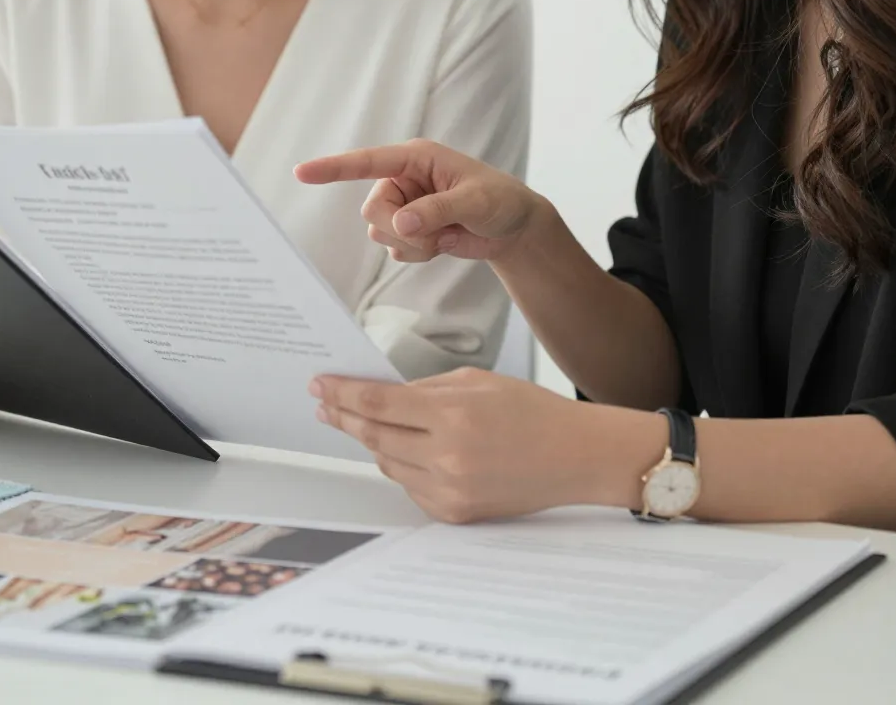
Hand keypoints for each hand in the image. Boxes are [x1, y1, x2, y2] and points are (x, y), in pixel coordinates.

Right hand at [295, 139, 545, 264]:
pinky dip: (418, 254)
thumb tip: (401, 224)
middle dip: (400, 228)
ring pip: (380, 232)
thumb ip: (436, 210)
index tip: (301, 172)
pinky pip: (394, 249)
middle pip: (371, 210)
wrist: (513, 229)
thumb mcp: (473, 202)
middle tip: (436, 232)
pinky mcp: (408, 230)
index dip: (334, 167)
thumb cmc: (499, 201)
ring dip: (413, 243)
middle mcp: (403, 180)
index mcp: (416, 158)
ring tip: (446, 234)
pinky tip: (443, 244)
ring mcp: (403, 206)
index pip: (367, 162)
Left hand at [310, 368, 641, 522]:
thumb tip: (383, 395)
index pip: (378, 404)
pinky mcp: (456, 513)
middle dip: (344, 418)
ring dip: (374, 442)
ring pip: (388, 464)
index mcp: (453, 415)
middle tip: (325, 404)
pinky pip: (410, 488)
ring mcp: (450, 489)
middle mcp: (447, 456)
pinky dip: (404, 468)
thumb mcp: (478, 382)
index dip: (342, 394)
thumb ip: (426, 389)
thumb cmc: (533, 412)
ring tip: (366, 424)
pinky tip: (407, 451)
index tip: (320, 384)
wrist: (575, 456)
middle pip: (374, 437)